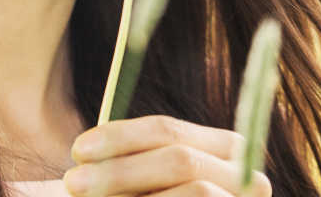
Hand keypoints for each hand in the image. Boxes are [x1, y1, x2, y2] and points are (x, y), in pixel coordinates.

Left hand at [63, 114, 271, 196]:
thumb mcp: (150, 182)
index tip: (77, 149)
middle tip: (73, 182)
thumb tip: (84, 151)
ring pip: (193, 190)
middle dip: (121, 170)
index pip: (168, 130)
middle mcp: (248, 176)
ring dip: (134, 190)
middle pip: (179, 159)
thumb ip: (136, 161)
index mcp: (225, 149)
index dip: (121, 137)